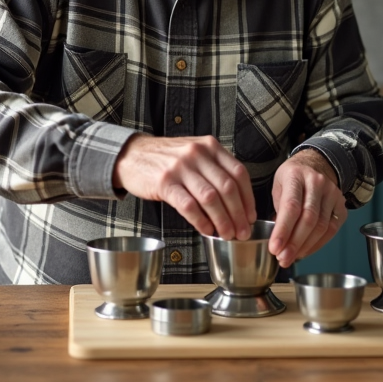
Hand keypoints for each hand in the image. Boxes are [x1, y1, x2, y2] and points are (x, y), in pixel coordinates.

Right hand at [113, 134, 255, 239]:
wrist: (131, 154)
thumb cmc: (166, 159)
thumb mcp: (194, 153)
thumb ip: (214, 169)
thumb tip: (237, 202)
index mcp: (209, 146)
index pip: (239, 173)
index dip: (248, 198)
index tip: (250, 216)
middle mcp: (197, 154)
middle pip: (227, 188)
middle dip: (239, 214)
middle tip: (242, 232)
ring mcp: (180, 167)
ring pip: (210, 198)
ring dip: (222, 221)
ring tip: (227, 235)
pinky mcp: (164, 182)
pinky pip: (188, 206)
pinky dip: (201, 221)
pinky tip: (206, 230)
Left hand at [269, 148, 345, 267]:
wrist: (316, 164)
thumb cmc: (293, 178)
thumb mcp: (278, 186)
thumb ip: (278, 210)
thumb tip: (278, 240)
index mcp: (296, 175)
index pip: (291, 206)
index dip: (283, 230)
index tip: (274, 248)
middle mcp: (317, 182)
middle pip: (308, 218)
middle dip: (294, 243)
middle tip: (282, 258)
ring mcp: (332, 193)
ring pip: (321, 226)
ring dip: (305, 246)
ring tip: (291, 257)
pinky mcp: (342, 204)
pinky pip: (332, 229)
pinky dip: (318, 244)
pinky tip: (306, 251)